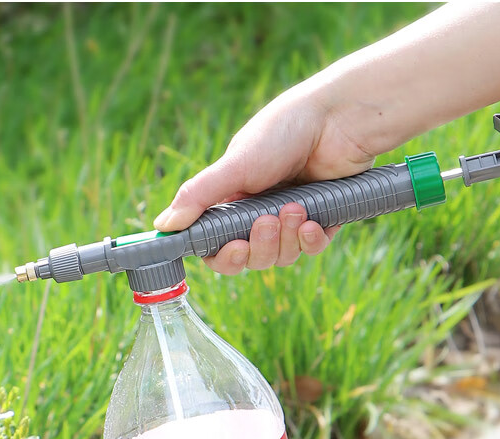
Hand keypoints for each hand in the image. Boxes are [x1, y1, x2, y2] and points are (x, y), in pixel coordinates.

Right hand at [153, 75, 374, 273]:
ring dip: (286, 239)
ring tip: (295, 208)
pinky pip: (311, 249)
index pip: (218, 245)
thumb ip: (198, 196)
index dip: (223, 256)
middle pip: (251, 258)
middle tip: (267, 221)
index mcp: (233, 199)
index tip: (233, 248)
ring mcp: (290, 218)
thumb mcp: (234, 166)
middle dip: (259, 246)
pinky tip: (312, 221)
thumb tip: (161, 225)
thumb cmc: (283, 132)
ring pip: (281, 257)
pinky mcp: (322, 219)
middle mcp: (259, 212)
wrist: (338, 119)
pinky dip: (310, 240)